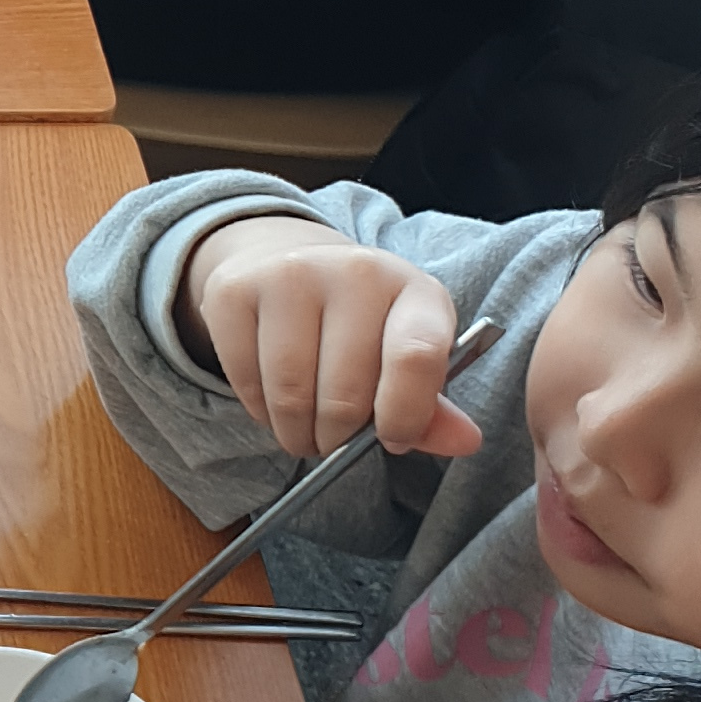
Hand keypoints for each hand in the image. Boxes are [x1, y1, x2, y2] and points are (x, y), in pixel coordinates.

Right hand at [173, 220, 485, 464]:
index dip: (404, 415)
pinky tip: (271, 400)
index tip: (392, 439)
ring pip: (290, 395)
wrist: (289, 259)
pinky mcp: (234, 290)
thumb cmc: (362, 324)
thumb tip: (466, 442)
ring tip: (303, 431)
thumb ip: (431, 406)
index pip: (416, 357)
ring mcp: (289, 275)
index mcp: (414, 290)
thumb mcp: (405, 353)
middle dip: (337, 439)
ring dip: (296, 434)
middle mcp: (355, 271)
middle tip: (333, 441)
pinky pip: (245, 381)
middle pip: (344, 394)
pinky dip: (258, 410)